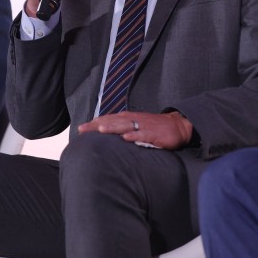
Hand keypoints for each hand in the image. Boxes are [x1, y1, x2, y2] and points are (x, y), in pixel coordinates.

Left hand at [78, 111, 193, 149]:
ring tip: (101, 129)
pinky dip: (135, 135)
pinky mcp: (154, 134)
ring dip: (113, 127)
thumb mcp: (136, 125)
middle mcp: (133, 120)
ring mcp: (143, 126)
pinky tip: (126, 138)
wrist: (177, 125)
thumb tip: (105, 133)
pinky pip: (143, 134)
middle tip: (83, 130)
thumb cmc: (154, 127)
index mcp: (128, 118)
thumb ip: (122, 128)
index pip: (108, 119)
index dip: (94, 124)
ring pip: (125, 125)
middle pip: (112, 121)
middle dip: (97, 125)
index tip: (80, 129)